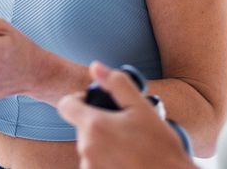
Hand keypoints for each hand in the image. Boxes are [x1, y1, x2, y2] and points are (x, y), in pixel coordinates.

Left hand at [58, 62, 195, 168]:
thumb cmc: (161, 148)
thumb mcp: (143, 108)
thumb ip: (117, 83)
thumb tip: (96, 66)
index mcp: (94, 127)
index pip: (66, 105)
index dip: (78, 99)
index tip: (95, 103)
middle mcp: (86, 150)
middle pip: (82, 127)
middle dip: (99, 123)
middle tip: (125, 127)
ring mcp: (90, 168)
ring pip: (90, 147)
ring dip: (104, 144)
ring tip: (129, 147)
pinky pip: (95, 164)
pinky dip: (107, 160)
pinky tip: (127, 161)